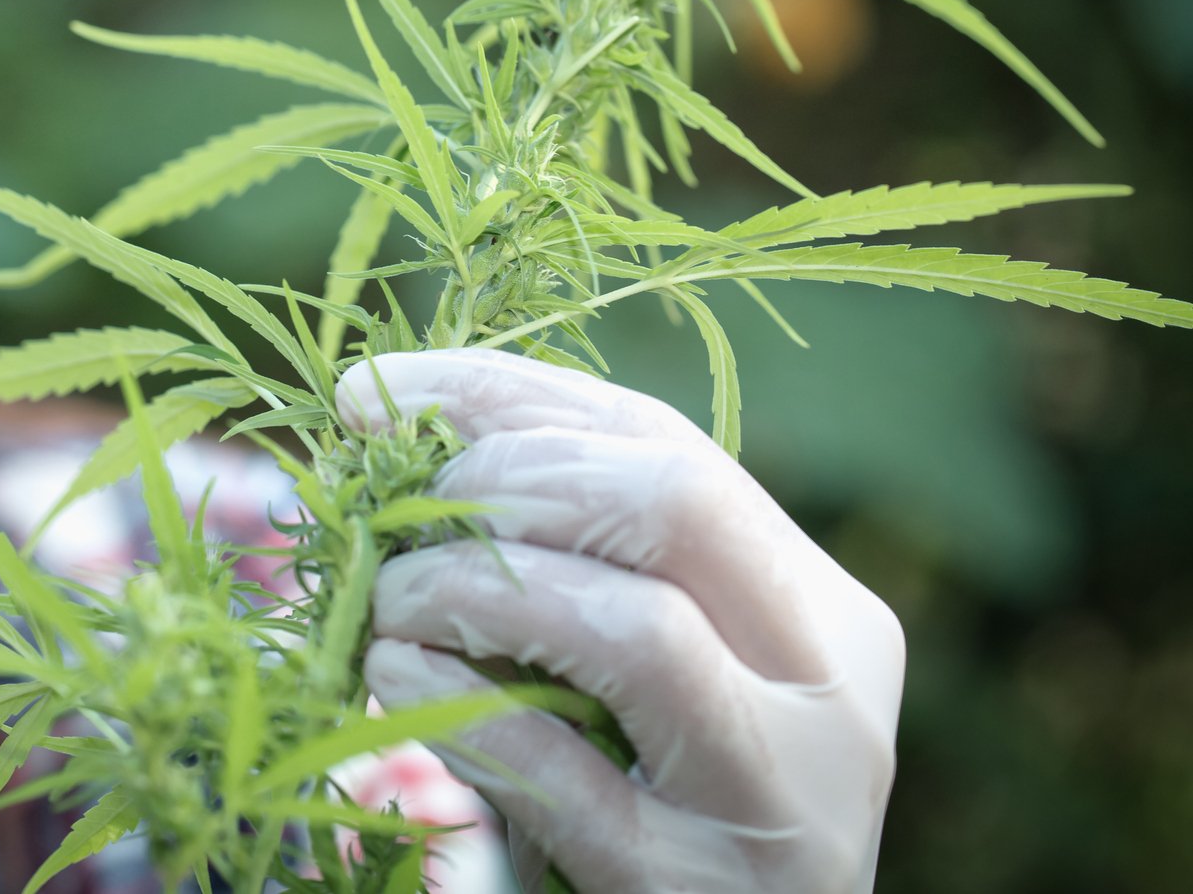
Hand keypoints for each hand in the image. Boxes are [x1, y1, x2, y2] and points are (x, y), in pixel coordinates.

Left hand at [340, 349, 902, 893]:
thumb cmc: (649, 812)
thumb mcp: (642, 677)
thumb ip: (577, 565)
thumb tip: (393, 425)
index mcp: (823, 613)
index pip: (668, 445)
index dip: (508, 399)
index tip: (375, 395)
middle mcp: (831, 695)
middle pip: (676, 504)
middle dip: (504, 479)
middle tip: (392, 516)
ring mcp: (778, 804)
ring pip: (638, 630)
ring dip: (476, 591)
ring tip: (386, 606)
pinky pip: (566, 775)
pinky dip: (460, 708)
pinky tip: (394, 677)